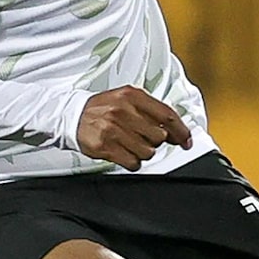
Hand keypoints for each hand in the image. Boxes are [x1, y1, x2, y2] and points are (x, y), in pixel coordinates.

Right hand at [75, 87, 192, 169]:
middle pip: (159, 137)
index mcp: (132, 96)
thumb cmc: (103, 108)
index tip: (186, 141)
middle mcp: (123, 111)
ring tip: (130, 144)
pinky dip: (132, 161)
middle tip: (142, 137)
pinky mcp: (105, 146)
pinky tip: (123, 152)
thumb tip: (175, 131)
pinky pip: (133, 162)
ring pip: (147, 152)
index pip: (167, 116)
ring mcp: (113, 129)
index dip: (181, 131)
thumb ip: (150, 111)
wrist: (72, 115)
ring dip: (142, 152)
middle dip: (154, 141)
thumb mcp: (127, 99)